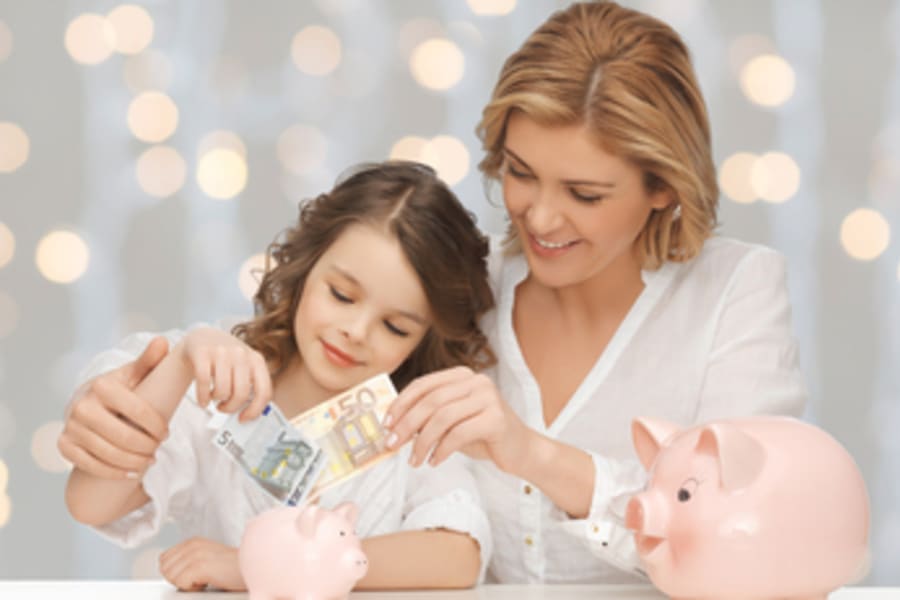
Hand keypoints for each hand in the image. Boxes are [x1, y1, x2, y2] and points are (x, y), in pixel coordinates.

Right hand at [58, 336, 169, 478]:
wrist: (86, 404)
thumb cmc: (118, 389)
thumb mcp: (133, 374)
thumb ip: (149, 361)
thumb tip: (163, 342)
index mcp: (102, 386)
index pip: (138, 412)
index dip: (156, 427)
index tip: (166, 433)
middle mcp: (82, 406)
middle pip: (125, 437)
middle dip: (147, 447)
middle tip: (158, 449)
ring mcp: (71, 427)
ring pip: (110, 454)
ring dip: (134, 462)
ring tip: (150, 460)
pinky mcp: (64, 446)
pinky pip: (92, 466)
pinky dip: (115, 472)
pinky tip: (132, 473)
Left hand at [159, 537, 244, 591]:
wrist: (253, 568)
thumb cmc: (233, 569)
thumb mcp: (207, 558)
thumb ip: (187, 559)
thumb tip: (167, 570)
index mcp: (192, 542)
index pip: (163, 559)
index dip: (175, 573)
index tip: (192, 576)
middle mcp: (192, 545)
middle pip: (164, 569)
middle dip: (178, 579)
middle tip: (199, 579)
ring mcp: (195, 554)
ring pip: (170, 577)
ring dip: (186, 584)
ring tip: (205, 580)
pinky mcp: (199, 565)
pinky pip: (180, 583)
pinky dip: (193, 588)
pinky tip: (207, 582)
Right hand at [178, 327, 271, 421]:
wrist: (202, 337)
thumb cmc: (226, 359)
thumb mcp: (244, 367)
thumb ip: (250, 385)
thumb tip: (250, 414)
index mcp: (257, 360)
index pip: (264, 391)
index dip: (255, 410)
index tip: (244, 418)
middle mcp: (241, 354)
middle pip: (241, 393)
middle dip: (231, 407)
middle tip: (224, 408)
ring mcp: (222, 352)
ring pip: (222, 390)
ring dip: (216, 401)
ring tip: (214, 398)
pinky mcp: (203, 353)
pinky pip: (204, 383)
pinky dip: (202, 397)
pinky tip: (203, 400)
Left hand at [385, 366, 533, 471]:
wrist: (521, 450)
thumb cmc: (483, 436)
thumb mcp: (452, 421)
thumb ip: (428, 417)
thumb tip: (394, 426)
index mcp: (462, 376)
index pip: (423, 385)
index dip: (400, 404)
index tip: (386, 424)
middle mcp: (476, 381)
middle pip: (430, 401)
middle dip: (406, 425)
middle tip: (392, 445)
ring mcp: (488, 398)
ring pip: (442, 418)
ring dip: (422, 442)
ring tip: (415, 460)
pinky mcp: (496, 418)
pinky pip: (459, 434)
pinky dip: (442, 450)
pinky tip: (435, 461)